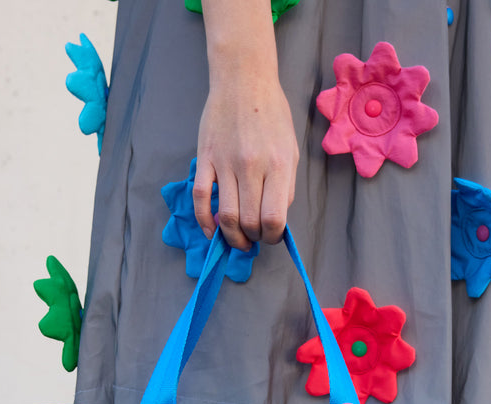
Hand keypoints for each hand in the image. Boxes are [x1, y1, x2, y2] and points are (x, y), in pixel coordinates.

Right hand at [194, 74, 298, 251]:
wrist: (243, 79)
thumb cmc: (271, 113)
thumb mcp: (290, 149)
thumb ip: (285, 185)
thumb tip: (275, 218)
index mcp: (277, 164)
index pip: (274, 219)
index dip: (272, 236)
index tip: (270, 236)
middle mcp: (251, 166)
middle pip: (249, 222)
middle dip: (252, 238)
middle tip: (253, 237)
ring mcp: (225, 162)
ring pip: (226, 216)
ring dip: (231, 236)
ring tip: (236, 239)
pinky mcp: (205, 157)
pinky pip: (200, 198)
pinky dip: (204, 221)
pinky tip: (211, 230)